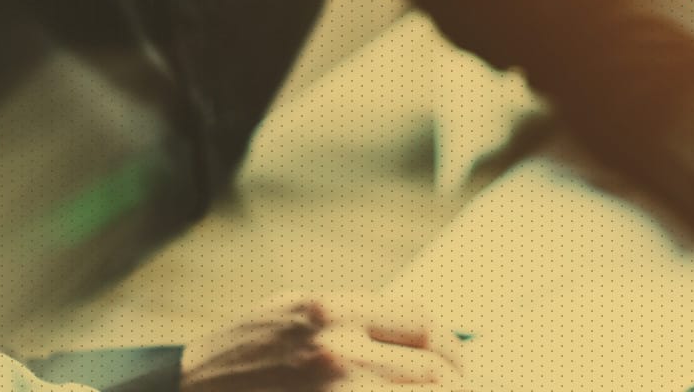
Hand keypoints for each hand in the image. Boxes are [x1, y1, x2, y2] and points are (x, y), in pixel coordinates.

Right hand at [181, 293, 468, 390]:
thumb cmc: (239, 358)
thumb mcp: (292, 314)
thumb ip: (351, 320)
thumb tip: (419, 340)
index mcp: (331, 310)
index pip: (424, 324)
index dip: (450, 350)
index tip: (454, 367)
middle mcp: (338, 348)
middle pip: (433, 373)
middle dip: (452, 388)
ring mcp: (334, 390)